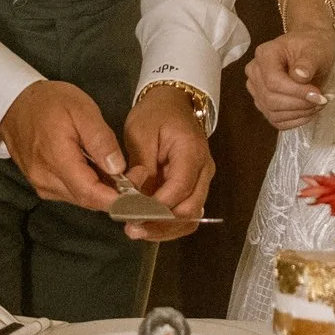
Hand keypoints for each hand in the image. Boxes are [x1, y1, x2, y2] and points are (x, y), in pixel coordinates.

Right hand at [0, 79, 128, 210]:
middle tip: (136, 174)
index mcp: (56, 160)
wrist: (14, 103)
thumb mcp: (82, 110)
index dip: (117, 199)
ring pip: (79, 198)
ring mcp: (41, 184)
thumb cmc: (49, 102)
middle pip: (87, 200)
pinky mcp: (41, 183)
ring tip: (120, 170)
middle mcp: (46, 180)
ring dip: (102, 190)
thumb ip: (101, 140)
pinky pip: (70, 192)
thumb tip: (118, 168)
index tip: (139, 192)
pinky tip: (98, 170)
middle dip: (115, 193)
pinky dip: (88, 185)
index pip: (90, 194)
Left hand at [120, 85, 215, 241]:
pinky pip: (186, 213)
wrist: (172, 103)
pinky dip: (168, 224)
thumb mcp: (140, 132)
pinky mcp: (194, 187)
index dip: (156, 206)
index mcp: (191, 152)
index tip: (130, 213)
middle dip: (159, 223)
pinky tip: (147, 225)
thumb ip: (140, 165)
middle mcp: (204, 171)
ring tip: (137, 230)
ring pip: (190, 218)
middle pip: (189, 210)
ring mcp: (202, 181)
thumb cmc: (155, 114)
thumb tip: (133, 195)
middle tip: (131, 227)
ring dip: (164, 229)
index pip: (179, 189)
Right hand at [246, 30, 334, 130]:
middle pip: (271, 99)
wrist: (311, 50)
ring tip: (319, 103)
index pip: (273, 81)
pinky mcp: (264, 103)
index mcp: (265, 54)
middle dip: (300, 104)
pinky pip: (277, 120)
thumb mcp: (316, 50)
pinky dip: (296, 120)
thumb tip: (300, 75)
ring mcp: (257, 89)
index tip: (318, 94)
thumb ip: (308, 62)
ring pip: (273, 113)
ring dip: (300, 113)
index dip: (296, 92)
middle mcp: (255, 72)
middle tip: (322, 100)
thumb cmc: (312, 46)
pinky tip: (310, 110)